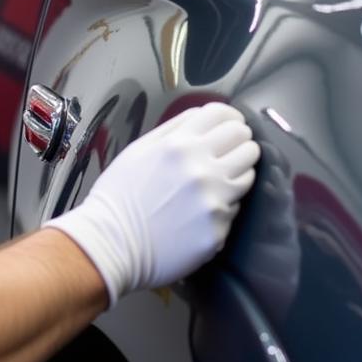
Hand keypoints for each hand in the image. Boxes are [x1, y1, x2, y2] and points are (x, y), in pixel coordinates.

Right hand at [46, 102, 260, 305]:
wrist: (111, 244)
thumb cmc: (119, 196)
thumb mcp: (139, 150)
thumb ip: (173, 129)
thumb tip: (203, 117)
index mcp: (179, 144)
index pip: (225, 116)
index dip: (231, 118)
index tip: (230, 126)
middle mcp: (201, 167)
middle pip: (244, 139)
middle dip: (239, 142)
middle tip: (228, 153)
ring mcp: (212, 199)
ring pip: (249, 171)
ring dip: (238, 172)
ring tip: (220, 180)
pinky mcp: (218, 228)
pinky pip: (236, 206)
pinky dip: (225, 205)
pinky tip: (204, 210)